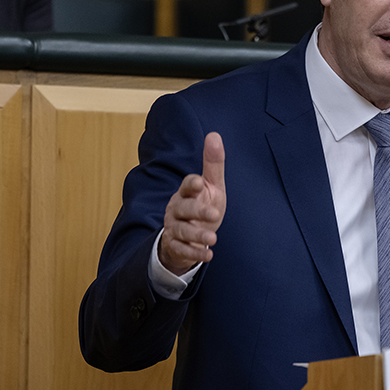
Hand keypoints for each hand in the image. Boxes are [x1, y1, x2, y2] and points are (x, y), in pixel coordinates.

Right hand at [158, 132, 225, 275]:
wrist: (187, 236)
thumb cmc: (202, 206)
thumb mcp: (212, 187)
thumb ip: (213, 164)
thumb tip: (214, 134)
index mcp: (187, 192)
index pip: (187, 186)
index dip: (192, 184)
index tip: (200, 183)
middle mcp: (177, 209)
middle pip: (183, 209)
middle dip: (197, 212)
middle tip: (214, 215)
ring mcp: (175, 228)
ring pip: (182, 231)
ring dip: (197, 235)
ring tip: (213, 238)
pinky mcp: (175, 246)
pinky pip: (182, 250)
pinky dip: (195, 254)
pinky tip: (208, 255)